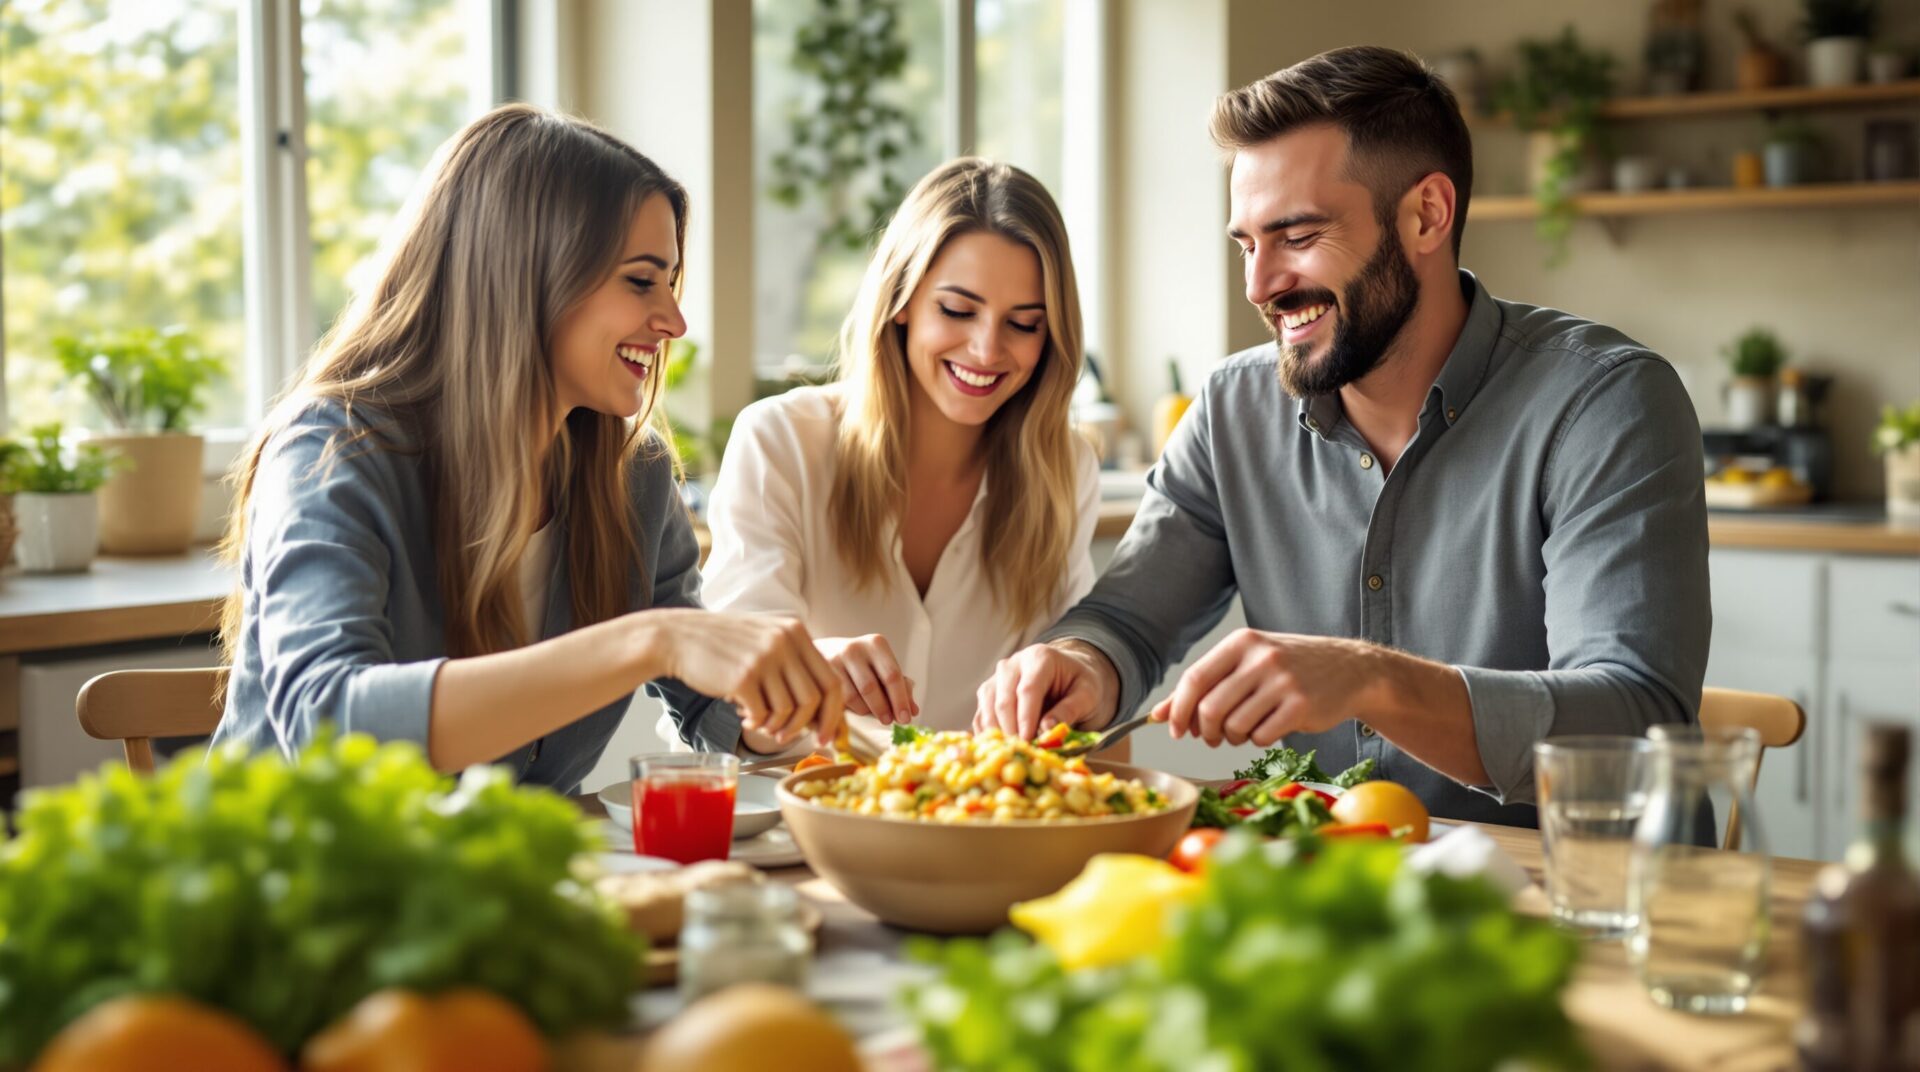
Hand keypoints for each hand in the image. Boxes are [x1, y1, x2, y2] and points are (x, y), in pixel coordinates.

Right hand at [650, 610, 844, 746]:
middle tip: (790, 739)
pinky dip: (757, 724)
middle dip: (807, 727)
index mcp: (795, 632)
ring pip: (789, 710)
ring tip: (760, 723)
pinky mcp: (743, 676)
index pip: (831, 680)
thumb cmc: (723, 645)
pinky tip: (745, 717)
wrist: (678, 637)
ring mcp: (764, 658)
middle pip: (815, 698)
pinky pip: (763, 714)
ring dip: (777, 726)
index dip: (834, 713)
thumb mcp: (765, 640)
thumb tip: (822, 713)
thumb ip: (794, 666)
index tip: (827, 734)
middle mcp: (784, 641)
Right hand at [815, 633, 917, 725]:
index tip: (906, 719)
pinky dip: (852, 709)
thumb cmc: (863, 664)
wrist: (825, 652)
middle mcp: (855, 648)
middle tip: (889, 721)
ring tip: (873, 713)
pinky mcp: (822, 674)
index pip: (892, 675)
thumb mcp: (883, 669)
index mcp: (877, 644)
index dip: (900, 700)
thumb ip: (901, 688)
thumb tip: (913, 711)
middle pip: (871, 687)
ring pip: (854, 696)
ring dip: (867, 711)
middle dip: (883, 708)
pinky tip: (858, 708)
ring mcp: (836, 659)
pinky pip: (840, 700)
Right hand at [973, 639, 1119, 740]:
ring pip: (988, 707)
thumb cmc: (1079, 685)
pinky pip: (981, 716)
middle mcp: (1012, 664)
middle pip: (1003, 699)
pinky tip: (1000, 750)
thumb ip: (1070, 710)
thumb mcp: (1087, 694)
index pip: (1028, 689)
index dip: (1026, 717)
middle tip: (1021, 753)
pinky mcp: (988, 694)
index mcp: (1039, 658)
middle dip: (1011, 729)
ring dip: (997, 733)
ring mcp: (996, 678)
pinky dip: (988, 734)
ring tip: (1012, 754)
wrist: (1068, 675)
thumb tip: (1047, 730)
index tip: (1028, 741)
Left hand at [1153, 629, 1386, 747]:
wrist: (1350, 670)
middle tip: (1212, 737)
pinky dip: (1258, 741)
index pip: (1194, 679)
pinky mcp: (1301, 706)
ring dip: (1232, 738)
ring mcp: (1282, 681)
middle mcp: (1260, 658)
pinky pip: (1261, 737)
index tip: (1175, 729)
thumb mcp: (1246, 664)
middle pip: (1210, 708)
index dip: (1179, 710)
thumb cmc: (1288, 669)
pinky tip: (1268, 729)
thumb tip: (1158, 714)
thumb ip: (1203, 686)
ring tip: (1243, 731)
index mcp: (1241, 642)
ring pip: (1234, 726)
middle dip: (1205, 731)